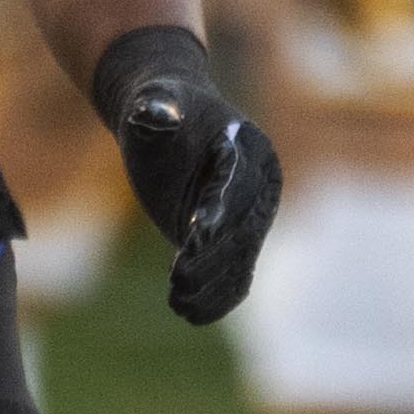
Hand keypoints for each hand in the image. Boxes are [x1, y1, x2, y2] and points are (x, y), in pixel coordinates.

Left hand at [98, 31, 282, 326]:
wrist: (167, 117)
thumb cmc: (159, 106)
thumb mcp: (153, 100)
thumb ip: (155, 108)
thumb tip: (154, 114)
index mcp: (248, 148)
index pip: (235, 184)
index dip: (216, 210)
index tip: (192, 234)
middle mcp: (260, 185)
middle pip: (241, 228)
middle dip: (211, 258)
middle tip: (179, 281)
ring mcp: (250, 215)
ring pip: (240, 259)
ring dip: (212, 285)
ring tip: (180, 305)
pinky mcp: (233, 238)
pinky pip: (236, 273)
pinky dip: (218, 296)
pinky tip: (192, 313)